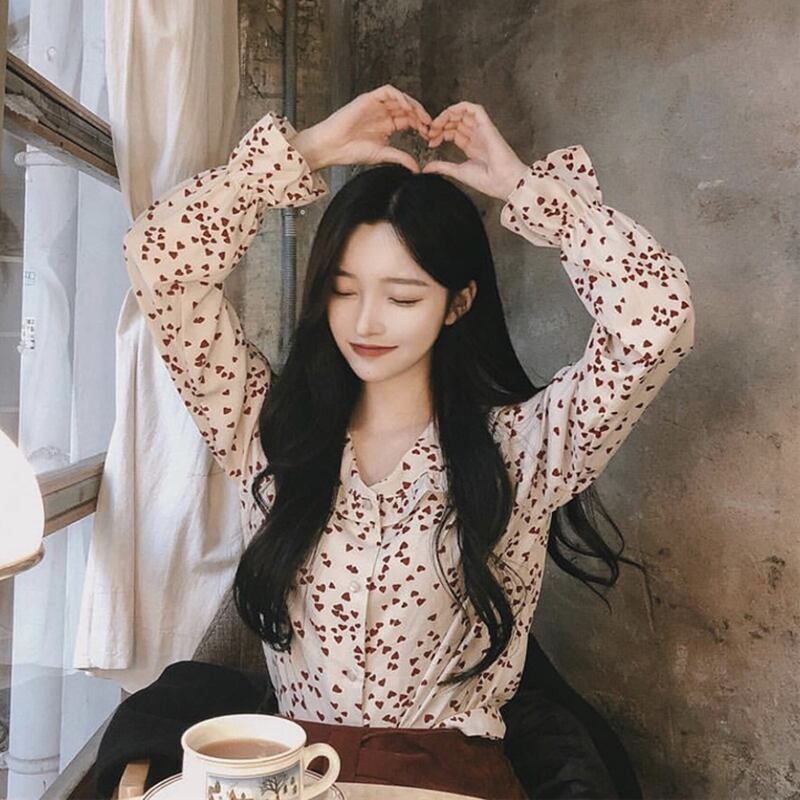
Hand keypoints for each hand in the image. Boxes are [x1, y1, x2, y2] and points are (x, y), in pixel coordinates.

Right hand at [289, 84, 431, 172]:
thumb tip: (416, 169)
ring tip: (421, 117)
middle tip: (430, 125)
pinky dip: (399, 97)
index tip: (430, 135)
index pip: (409, 120)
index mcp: (387, 126)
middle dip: (420, 115)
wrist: (332, 147)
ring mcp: (376, 105)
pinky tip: (406, 107)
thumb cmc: (351, 151)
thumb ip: (401, 158)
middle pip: (407, 108)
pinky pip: (388, 92)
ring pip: (400, 98)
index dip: (421, 126)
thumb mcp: (382, 155)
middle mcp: (383, 114)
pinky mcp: (368, 99)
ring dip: (413, 106)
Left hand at [422, 102, 528, 200]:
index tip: (429, 142)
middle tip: (429, 132)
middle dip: (440, 124)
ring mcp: (482, 130)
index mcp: (471, 147)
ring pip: (463, 113)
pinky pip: (474, 109)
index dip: (439, 133)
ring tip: (436, 125)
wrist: (502, 182)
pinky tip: (449, 114)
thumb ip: (442, 167)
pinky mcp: (487, 126)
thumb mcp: (458, 172)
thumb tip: (426, 168)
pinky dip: (461, 107)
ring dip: (447, 115)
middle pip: (456, 122)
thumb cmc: (487, 181)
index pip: (453, 132)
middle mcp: (477, 137)